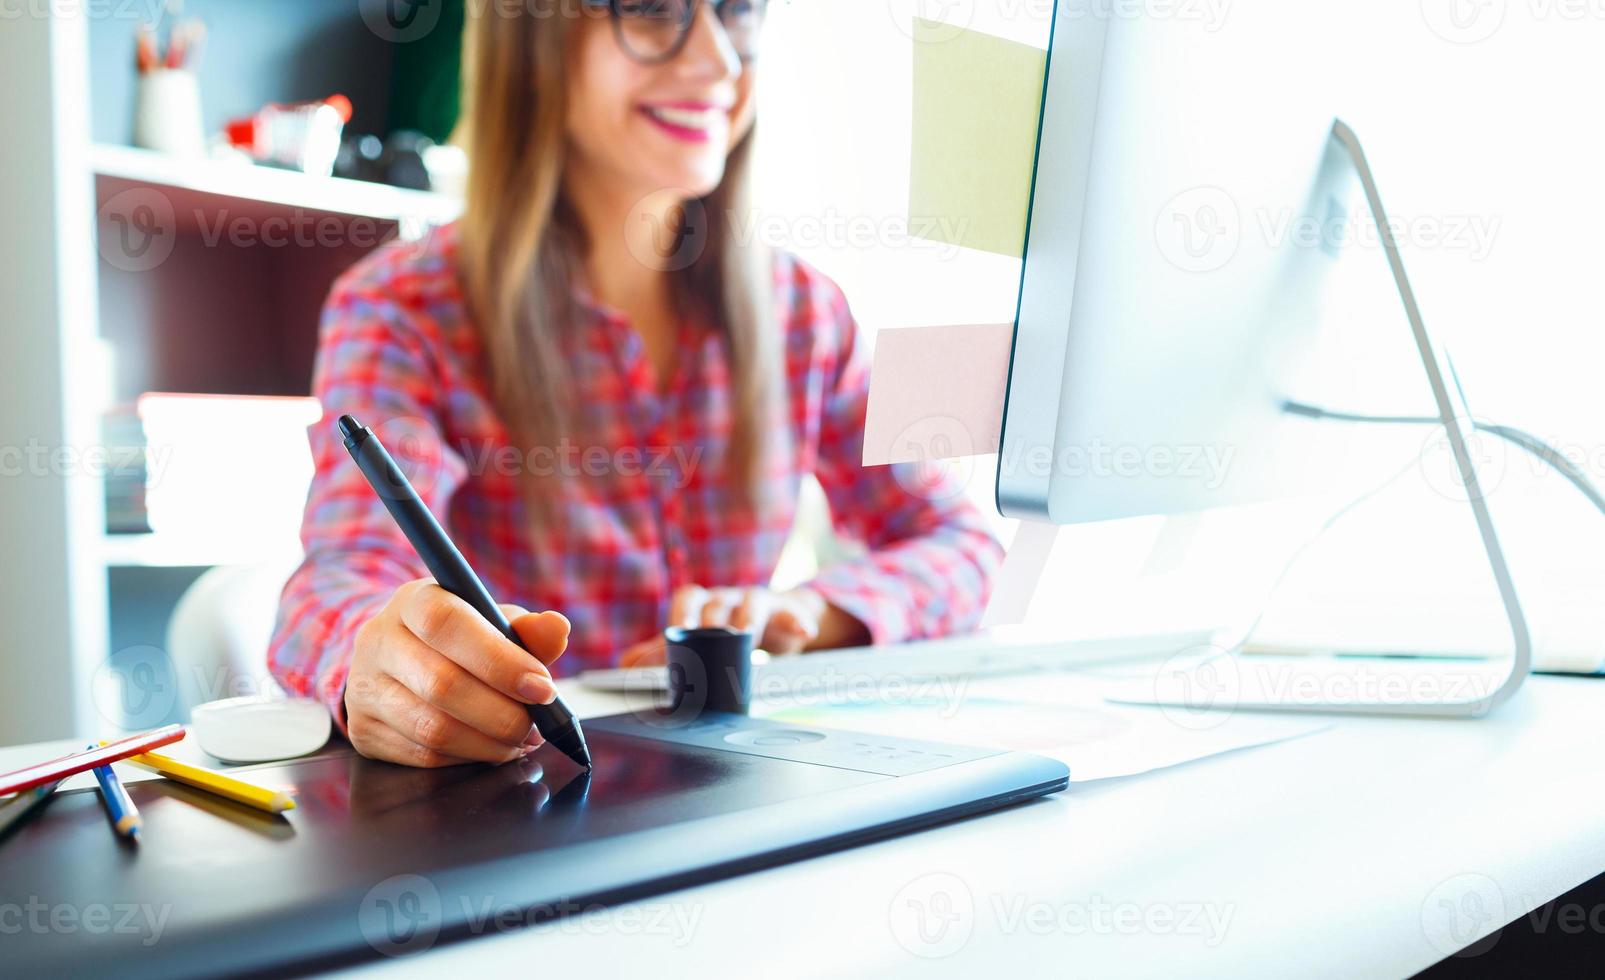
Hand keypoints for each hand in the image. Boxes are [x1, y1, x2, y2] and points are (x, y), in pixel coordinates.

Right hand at [345, 579, 570, 767]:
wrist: (401, 660)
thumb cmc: (459, 640)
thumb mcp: (492, 623)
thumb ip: (527, 631)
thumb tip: (557, 630)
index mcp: (414, 600)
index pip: (448, 624)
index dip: (500, 661)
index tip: (542, 688)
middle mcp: (378, 639)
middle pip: (442, 685)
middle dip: (502, 713)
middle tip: (536, 725)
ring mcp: (364, 687)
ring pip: (433, 728)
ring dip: (489, 742)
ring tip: (519, 739)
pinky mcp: (363, 730)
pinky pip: (423, 756)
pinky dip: (467, 757)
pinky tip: (488, 748)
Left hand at [618, 585, 868, 666]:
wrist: (773, 618)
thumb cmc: (726, 630)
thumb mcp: (696, 640)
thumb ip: (663, 651)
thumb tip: (626, 664)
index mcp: (702, 604)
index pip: (688, 599)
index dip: (682, 615)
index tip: (678, 636)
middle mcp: (727, 598)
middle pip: (716, 603)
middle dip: (712, 621)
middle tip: (710, 642)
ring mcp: (756, 600)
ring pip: (751, 603)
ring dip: (748, 620)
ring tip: (748, 638)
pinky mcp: (784, 608)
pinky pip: (792, 612)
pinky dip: (797, 622)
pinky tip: (804, 634)